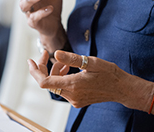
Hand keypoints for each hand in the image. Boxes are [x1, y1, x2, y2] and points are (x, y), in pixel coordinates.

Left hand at [27, 50, 152, 109]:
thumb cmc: (110, 74)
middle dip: (44, 67)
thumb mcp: (92, 62)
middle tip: (46, 54)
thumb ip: (72, 59)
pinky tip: (68, 70)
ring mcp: (74, 100)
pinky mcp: (77, 101)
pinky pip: (62, 88)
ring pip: (54, 85)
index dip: (34, 71)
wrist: (123, 89)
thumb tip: (56, 53)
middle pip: (47, 82)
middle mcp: (71, 95)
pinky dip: (61, 78)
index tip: (31, 60)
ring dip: (54, 72)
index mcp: (73, 85)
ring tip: (64, 62)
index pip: (43, 81)